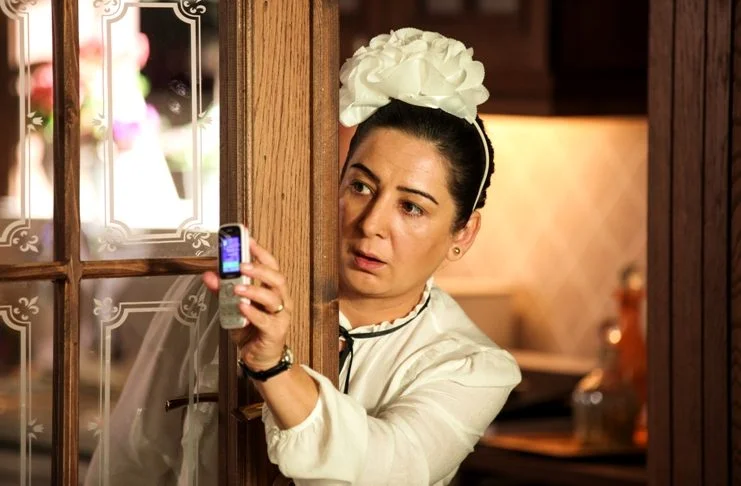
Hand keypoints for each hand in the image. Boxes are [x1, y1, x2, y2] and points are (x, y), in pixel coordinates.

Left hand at [202, 238, 291, 370]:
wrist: (259, 357)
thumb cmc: (251, 329)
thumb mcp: (233, 307)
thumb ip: (221, 290)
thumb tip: (209, 274)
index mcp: (273, 289)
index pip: (271, 265)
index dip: (260, 252)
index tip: (248, 240)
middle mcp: (280, 300)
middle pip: (277, 278)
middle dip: (259, 269)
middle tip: (242, 264)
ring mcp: (280, 316)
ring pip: (273, 297)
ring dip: (254, 289)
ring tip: (237, 287)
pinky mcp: (275, 332)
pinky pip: (265, 320)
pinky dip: (253, 312)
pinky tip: (242, 307)